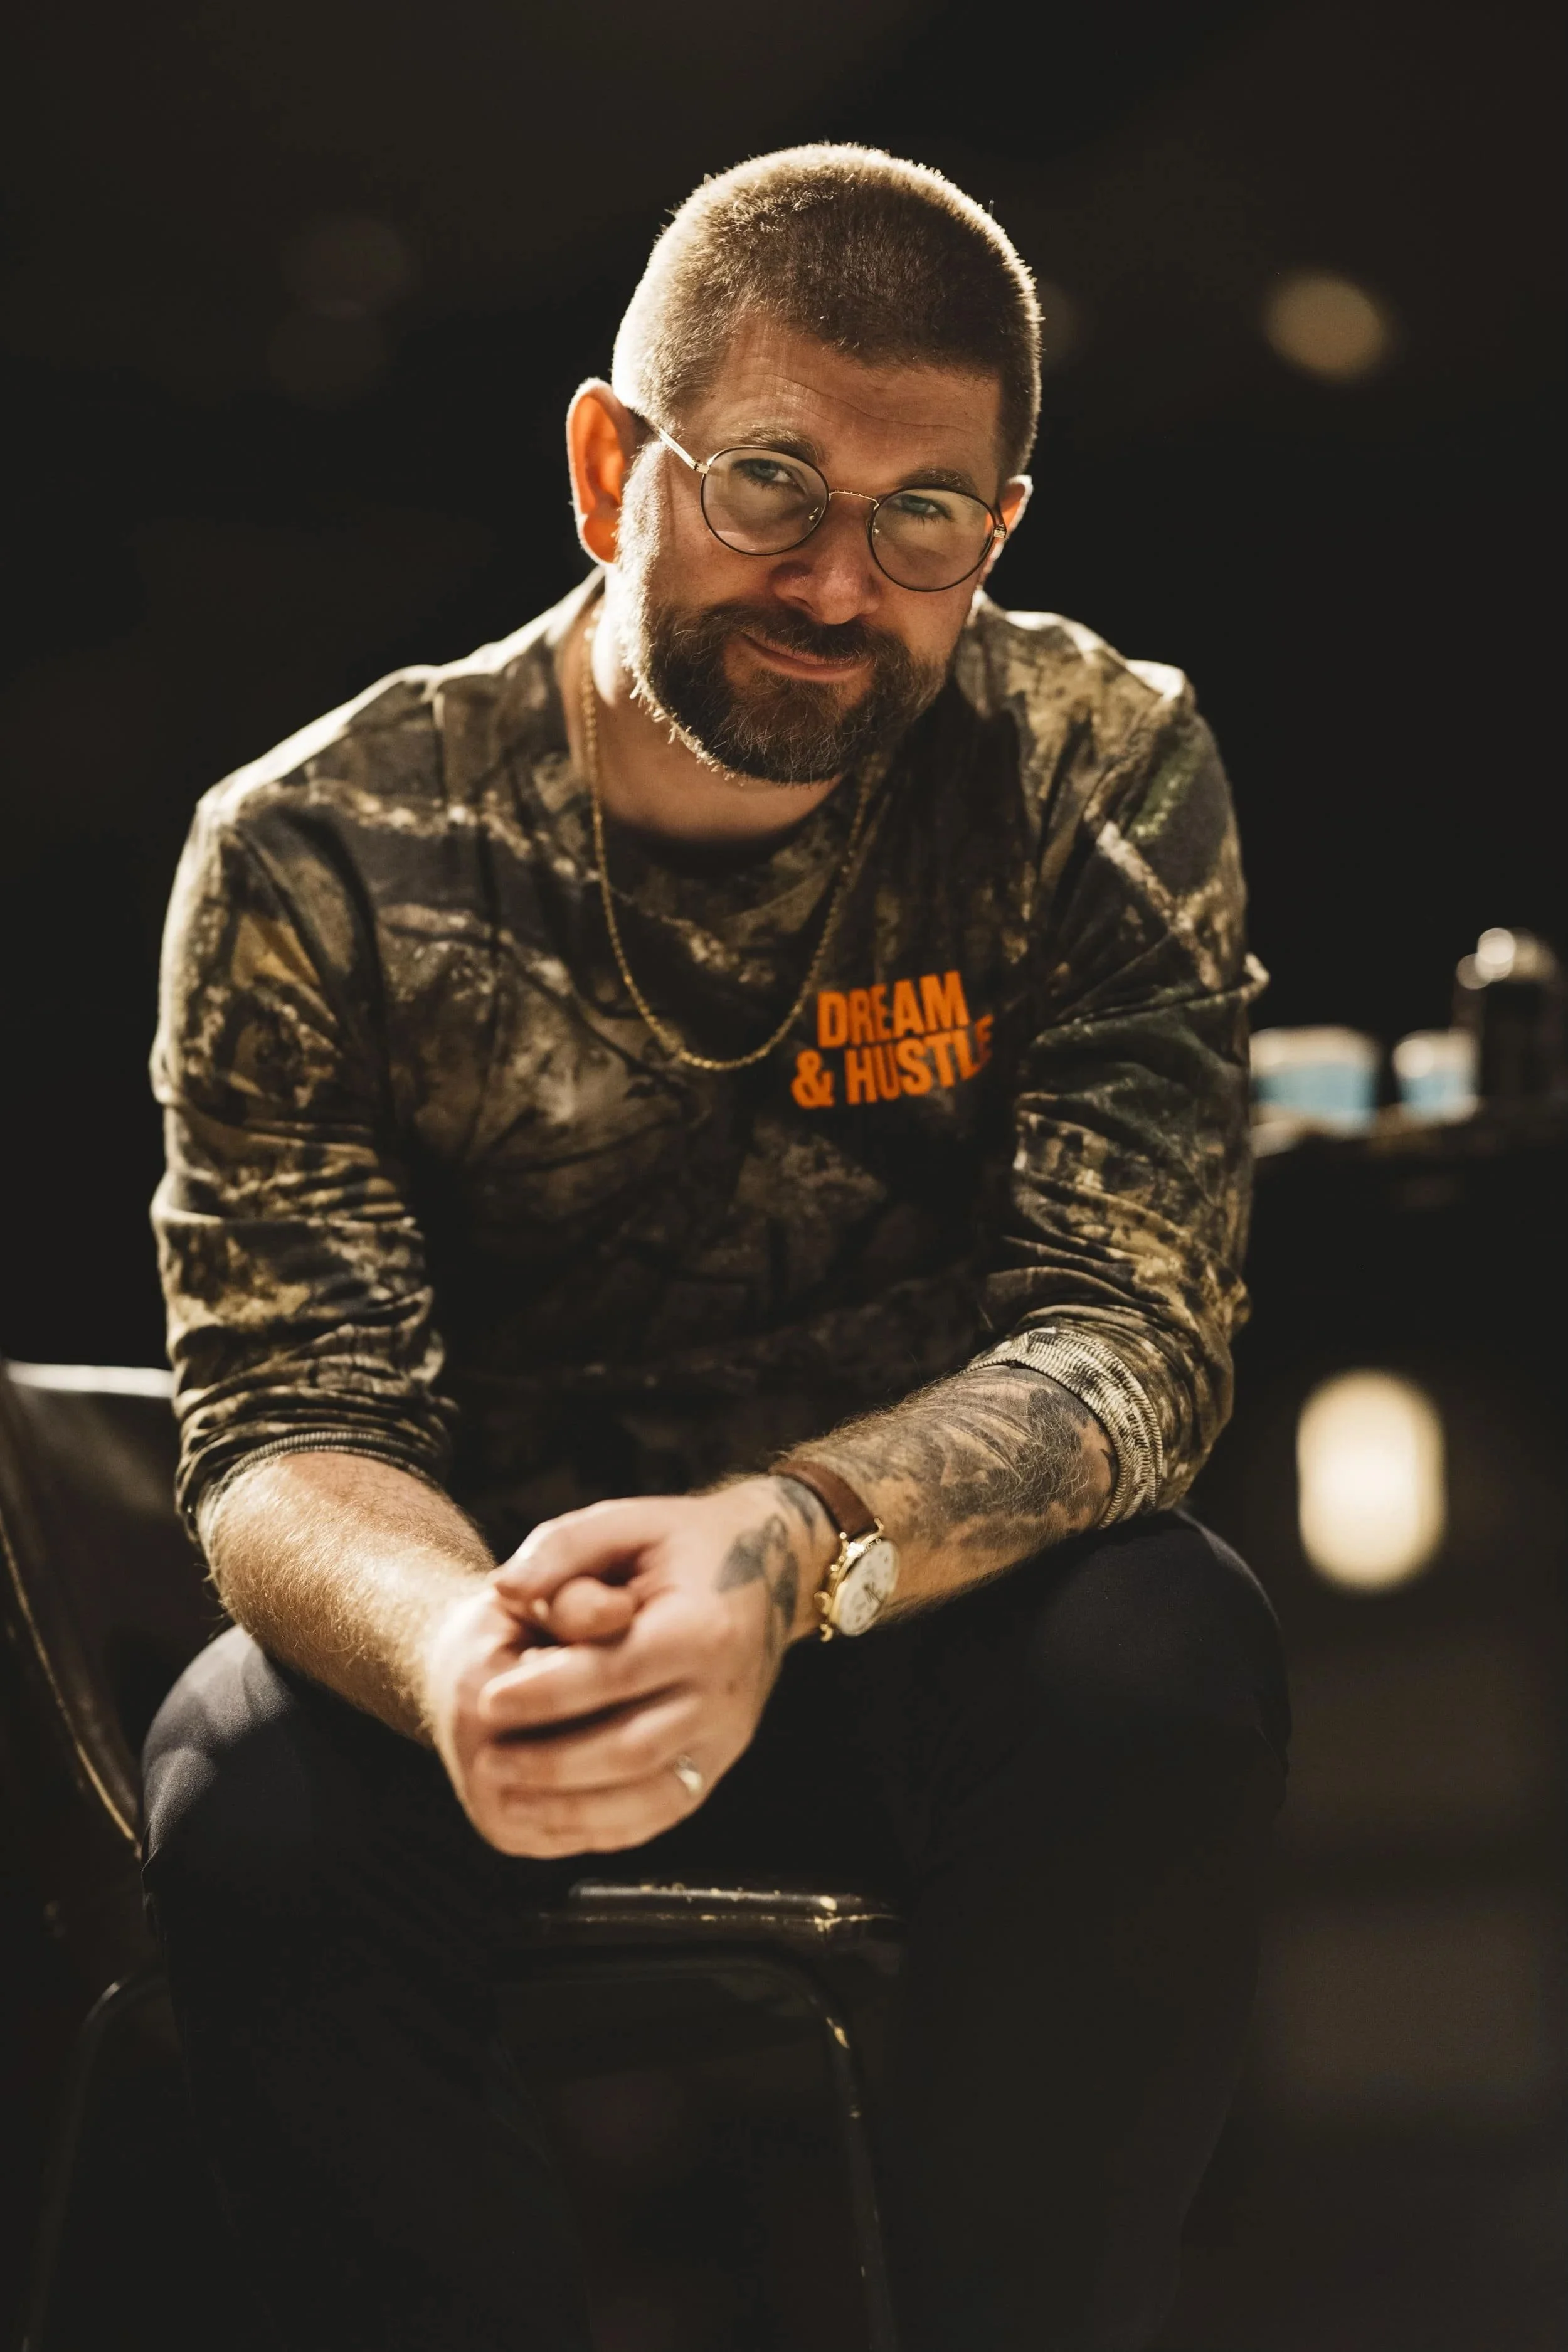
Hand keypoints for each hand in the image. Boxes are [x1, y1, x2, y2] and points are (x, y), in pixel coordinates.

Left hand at [428, 1479, 828, 1857]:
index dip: (549, 1692)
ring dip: (573, 1805)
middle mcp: (724, 1692)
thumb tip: (505, 1591)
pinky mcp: (720, 1764)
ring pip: (649, 1795)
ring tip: (507, 1792)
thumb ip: (563, 1549)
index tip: (487, 1700)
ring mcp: (727, 1737)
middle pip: (633, 1746)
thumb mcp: (626, 1521)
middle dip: (552, 1761)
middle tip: (487, 1759)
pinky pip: (663, 1812)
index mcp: (703, 1626)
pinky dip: (605, 1825)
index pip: (619, 1671)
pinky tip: (551, 1815)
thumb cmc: (684, 1544)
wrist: (773, 1571)